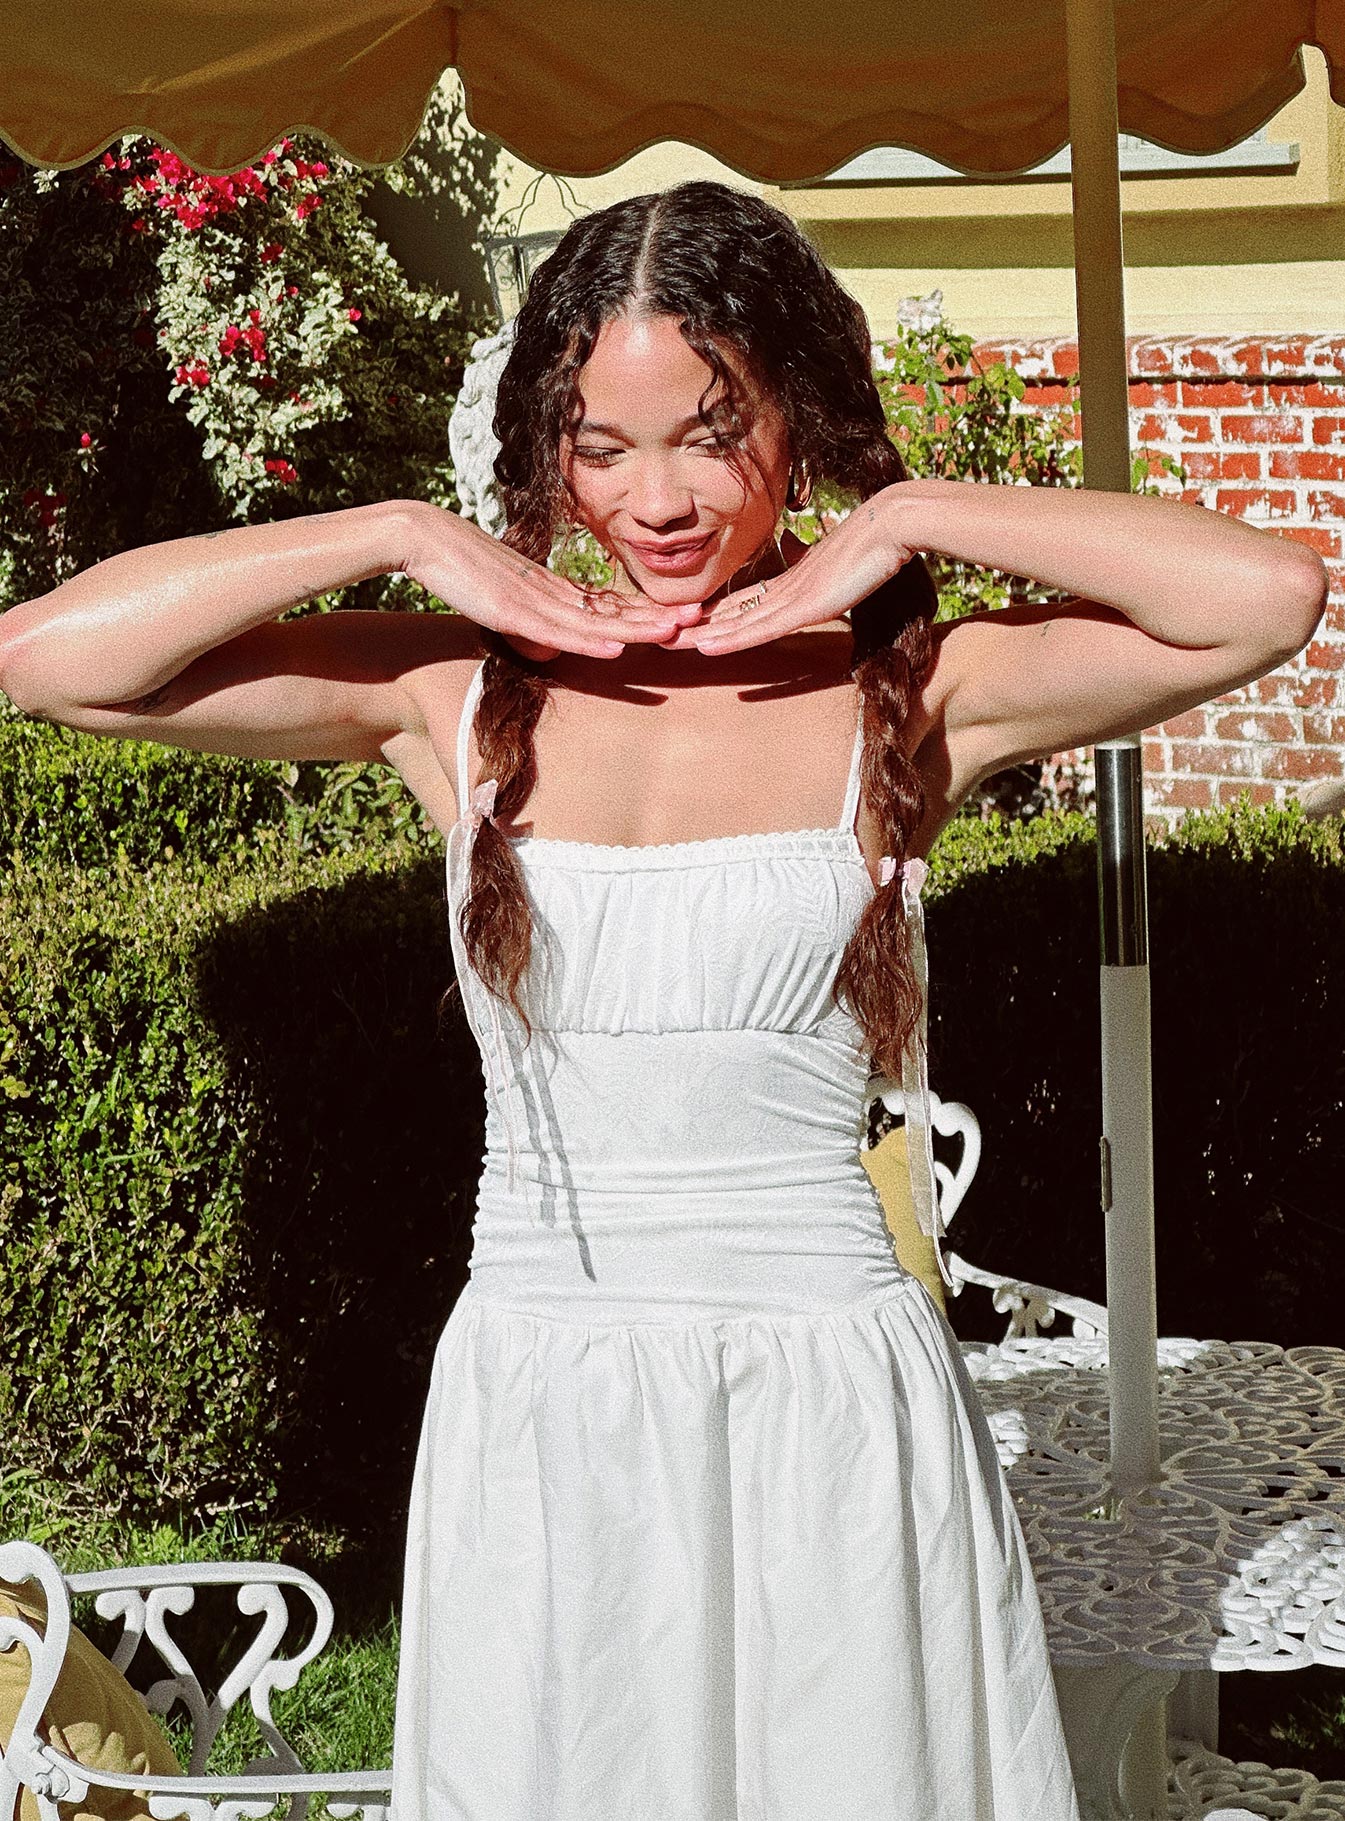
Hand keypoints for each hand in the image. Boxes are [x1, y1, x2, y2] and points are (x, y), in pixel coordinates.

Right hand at [403, 503, 701, 660]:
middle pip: (614, 608)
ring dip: (638, 627)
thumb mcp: (503, 607)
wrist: (423, 537)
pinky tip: (618, 647)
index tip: (681, 618)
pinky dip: (590, 639)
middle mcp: (551, 591)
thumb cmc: (459, 570)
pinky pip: (558, 629)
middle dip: (657, 615)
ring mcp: (533, 600)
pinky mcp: (511, 610)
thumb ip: (531, 629)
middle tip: (702, 618)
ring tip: (676, 630)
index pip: (609, 605)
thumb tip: (553, 654)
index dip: (645, 612)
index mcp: (552, 589)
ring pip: (596, 619)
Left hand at [678, 486, 915, 654]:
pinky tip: (705, 648)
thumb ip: (816, 568)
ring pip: (736, 622)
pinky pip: (760, 627)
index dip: (714, 615)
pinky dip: (732, 639)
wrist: (892, 525)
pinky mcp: (805, 606)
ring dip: (700, 636)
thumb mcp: (838, 564)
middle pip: (729, 611)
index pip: (743, 603)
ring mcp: (792, 597)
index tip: (687, 625)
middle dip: (694, 626)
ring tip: (665, 644)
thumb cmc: (875, 544)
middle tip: (657, 634)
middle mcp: (784, 588)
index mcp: (791, 581)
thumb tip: (799, 553)